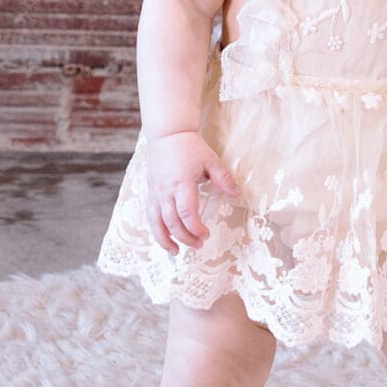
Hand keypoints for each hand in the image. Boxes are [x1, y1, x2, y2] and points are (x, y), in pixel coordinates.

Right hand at [145, 128, 240, 253]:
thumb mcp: (211, 160)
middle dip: (185, 237)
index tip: (206, 234)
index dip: (196, 228)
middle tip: (198, 244)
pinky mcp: (150, 193)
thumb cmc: (190, 147)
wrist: (168, 135)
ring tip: (175, 252)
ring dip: (165, 239)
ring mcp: (155, 193)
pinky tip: (164, 238)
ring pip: (157, 223)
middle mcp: (166, 191)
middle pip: (172, 222)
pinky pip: (150, 216)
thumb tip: (237, 194)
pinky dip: (156, 230)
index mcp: (182, 183)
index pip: (187, 213)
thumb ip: (223, 178)